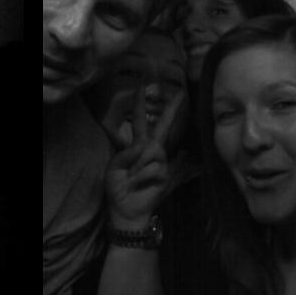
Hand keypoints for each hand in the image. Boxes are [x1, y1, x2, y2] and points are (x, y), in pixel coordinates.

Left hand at [106, 85, 186, 228]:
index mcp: (136, 145)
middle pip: (163, 126)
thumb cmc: (117, 186)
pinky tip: (139, 183)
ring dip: (138, 165)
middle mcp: (151, 150)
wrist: (125, 209)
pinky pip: (154, 167)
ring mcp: (160, 162)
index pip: (140, 120)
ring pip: (152, 151)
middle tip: (181, 93)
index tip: (143, 85)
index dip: (140, 103)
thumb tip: (144, 147)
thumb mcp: (114, 166)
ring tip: (131, 178)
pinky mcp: (165, 175)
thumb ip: (127, 153)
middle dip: (171, 109)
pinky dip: (142, 175)